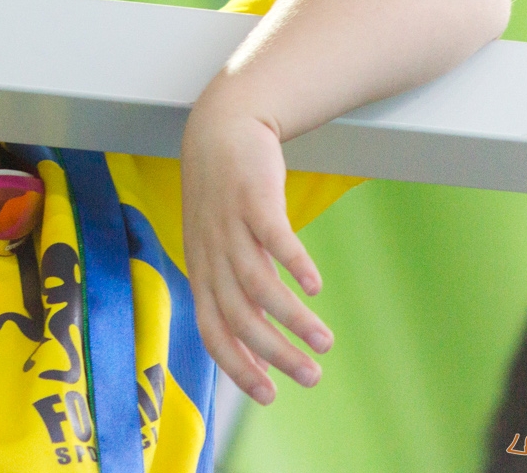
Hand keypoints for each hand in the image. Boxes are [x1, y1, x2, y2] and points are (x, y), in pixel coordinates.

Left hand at [180, 99, 332, 403]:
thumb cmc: (225, 199)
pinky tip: (316, 286)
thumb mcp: (223, 248)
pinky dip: (293, 264)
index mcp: (201, 271)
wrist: (221, 130)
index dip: (238, 365)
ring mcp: (228, 226)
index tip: (271, 395)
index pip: (212, 331)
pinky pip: (273, 238)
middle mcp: (210, 254)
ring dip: (292, 317)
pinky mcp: (252, 199)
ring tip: (325, 341)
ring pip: (257, 283)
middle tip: (313, 377)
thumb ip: (240, 290)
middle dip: (275, 353)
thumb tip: (262, 342)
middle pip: (238, 316)